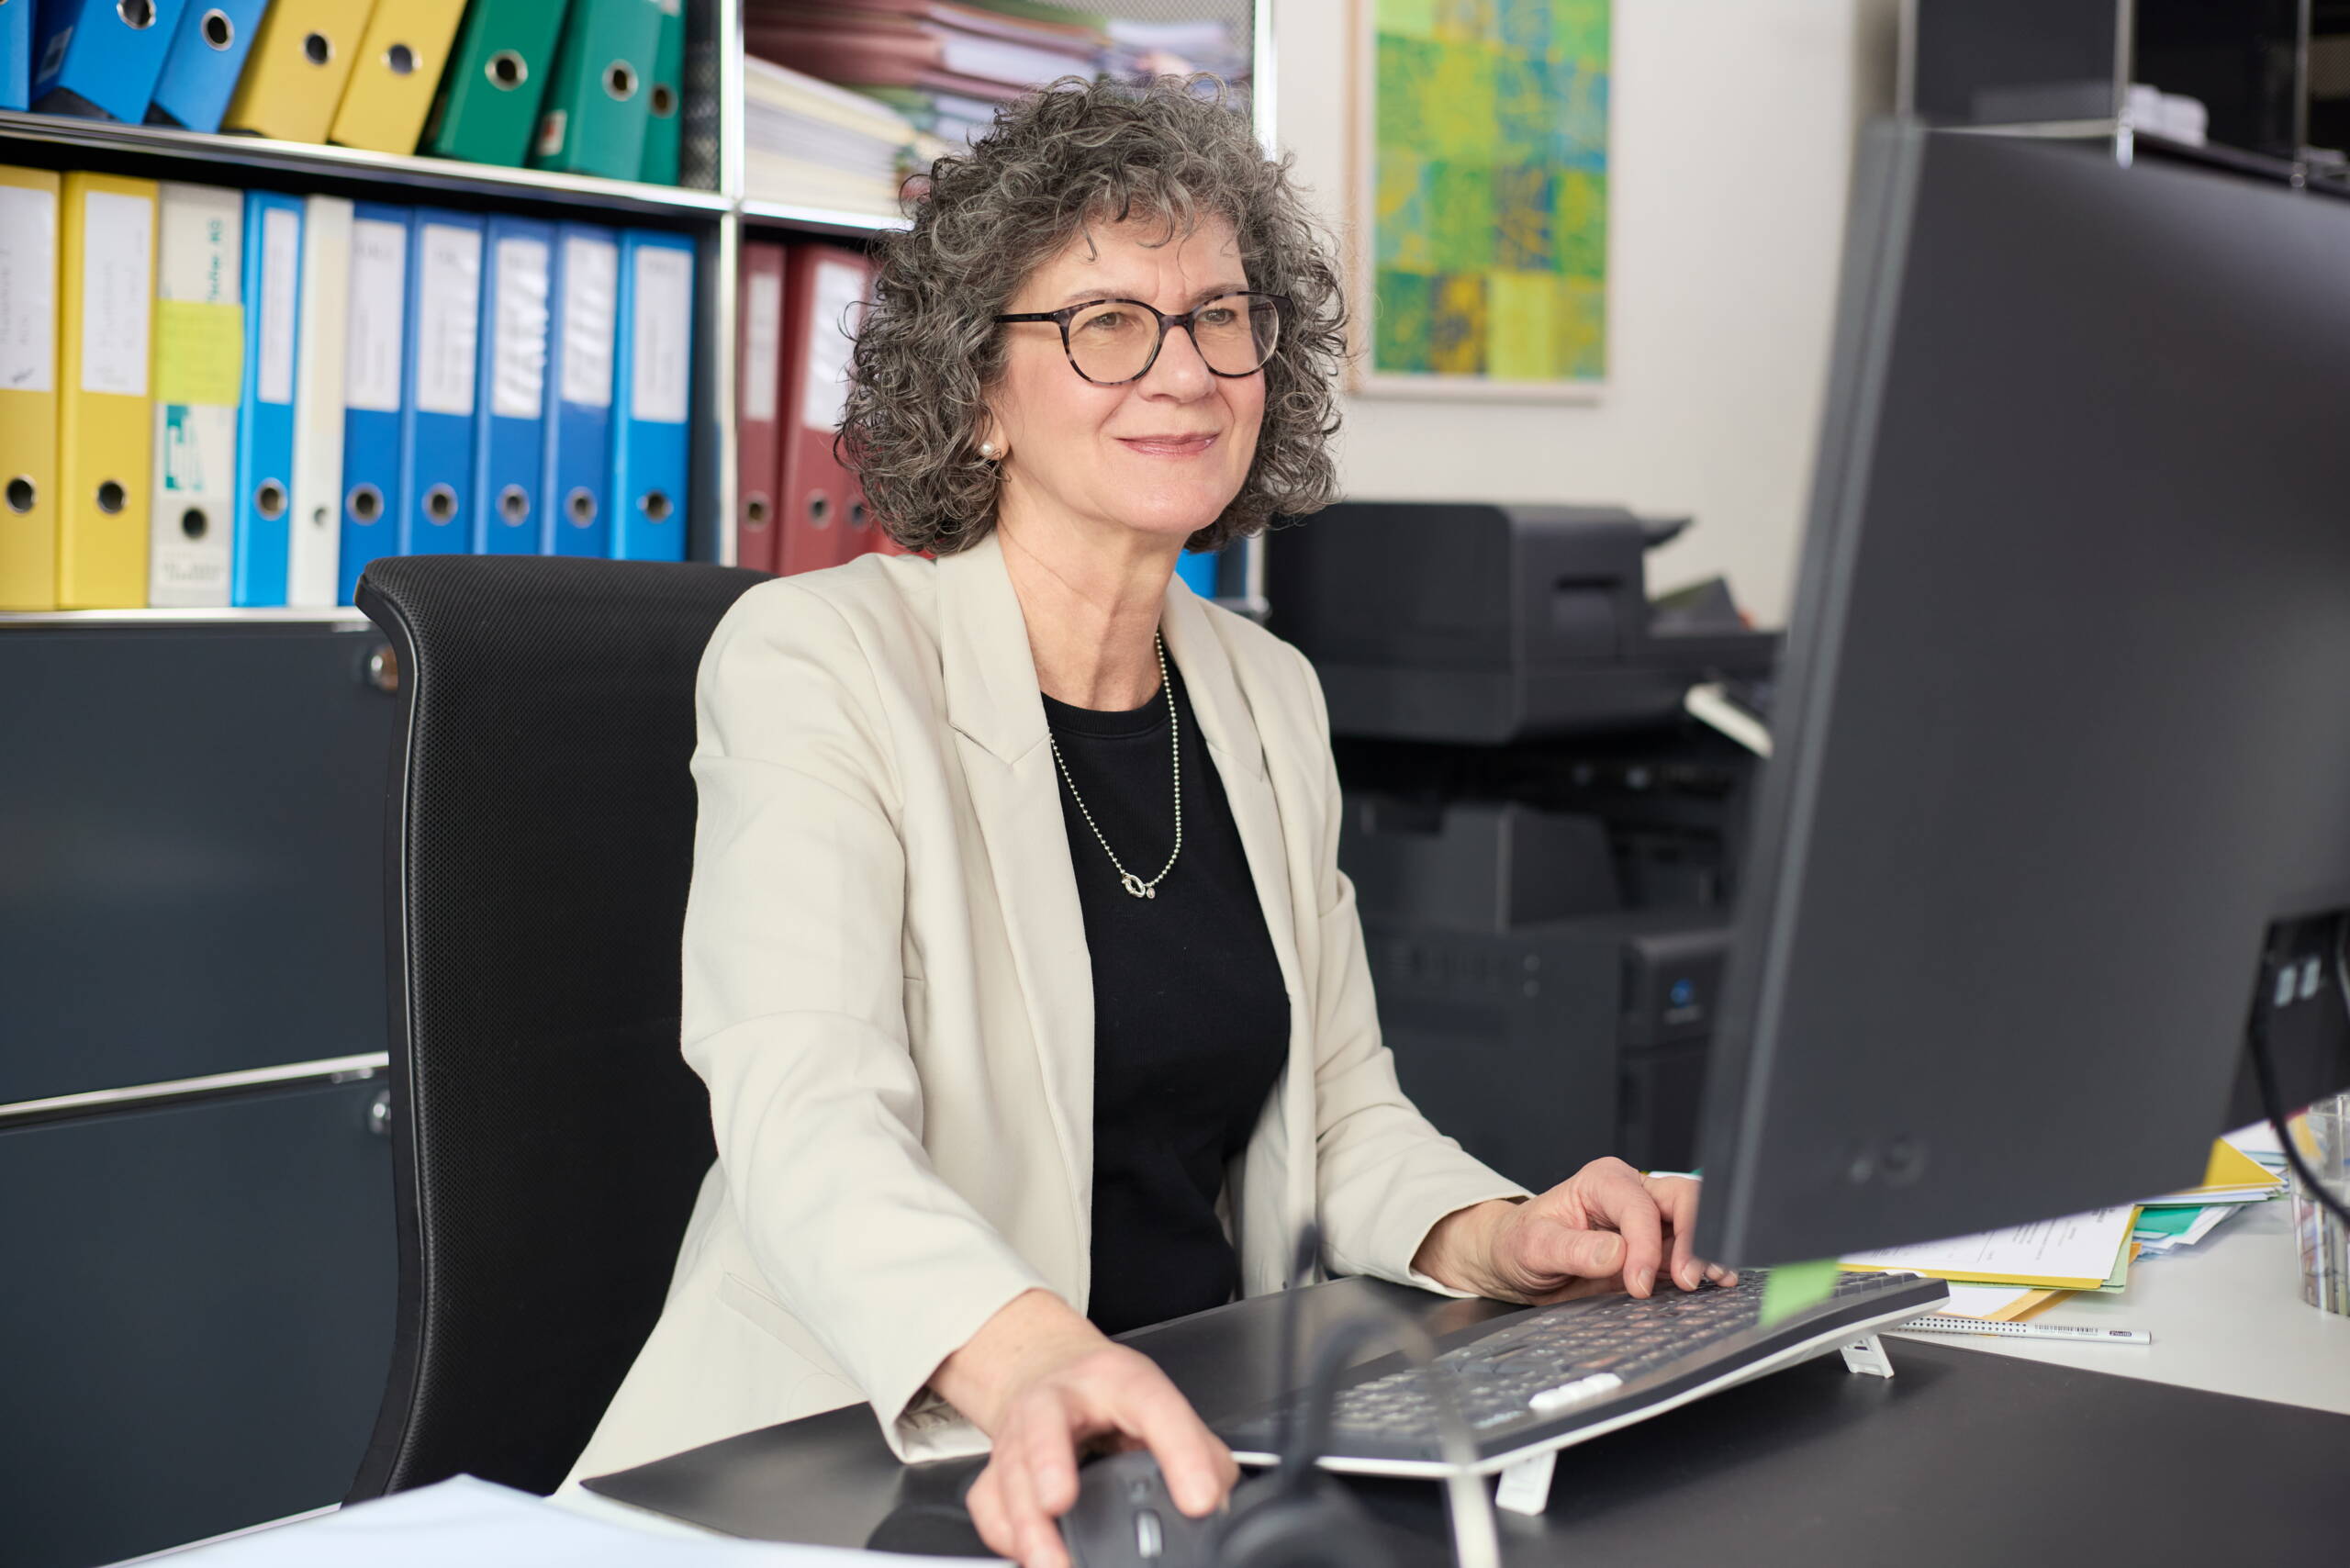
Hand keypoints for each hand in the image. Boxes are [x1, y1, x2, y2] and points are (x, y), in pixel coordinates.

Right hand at [929, 1290, 1238, 1567]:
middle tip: (1061, 1501)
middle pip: (1044, 1422)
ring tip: (1051, 1562)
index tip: (1200, 1500)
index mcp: (1118, 1381)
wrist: (1049, 1370)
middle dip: (1048, 1461)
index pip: (1154, 1406)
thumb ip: (1199, 1451)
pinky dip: (1006, 1536)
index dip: (1180, 1453)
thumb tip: (1220, 1499)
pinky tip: (1030, 1557)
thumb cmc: (1108, 1394)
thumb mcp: (1160, 1404)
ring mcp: (1020, 1431)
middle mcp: (1059, 1399)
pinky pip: (988, 1504)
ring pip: (1008, 1471)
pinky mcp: (995, 1467)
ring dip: (1027, 1523)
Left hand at [1413, 1159, 1738, 1303]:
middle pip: (1682, 1202)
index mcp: (1603, 1182)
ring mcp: (1648, 1222)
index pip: (1639, 1207)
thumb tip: (1618, 1254)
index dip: (1646, 1246)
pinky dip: (1703, 1266)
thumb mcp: (1533, 1247)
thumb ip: (1574, 1250)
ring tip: (1716, 1279)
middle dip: (1693, 1238)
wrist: (1516, 1263)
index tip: (1638, 1284)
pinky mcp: (1655, 1250)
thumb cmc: (1519, 1244)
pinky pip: (1687, 1253)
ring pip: (1694, 1225)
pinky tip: (1717, 1281)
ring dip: (1707, 1252)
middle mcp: (1632, 1194)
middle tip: (1690, 1280)